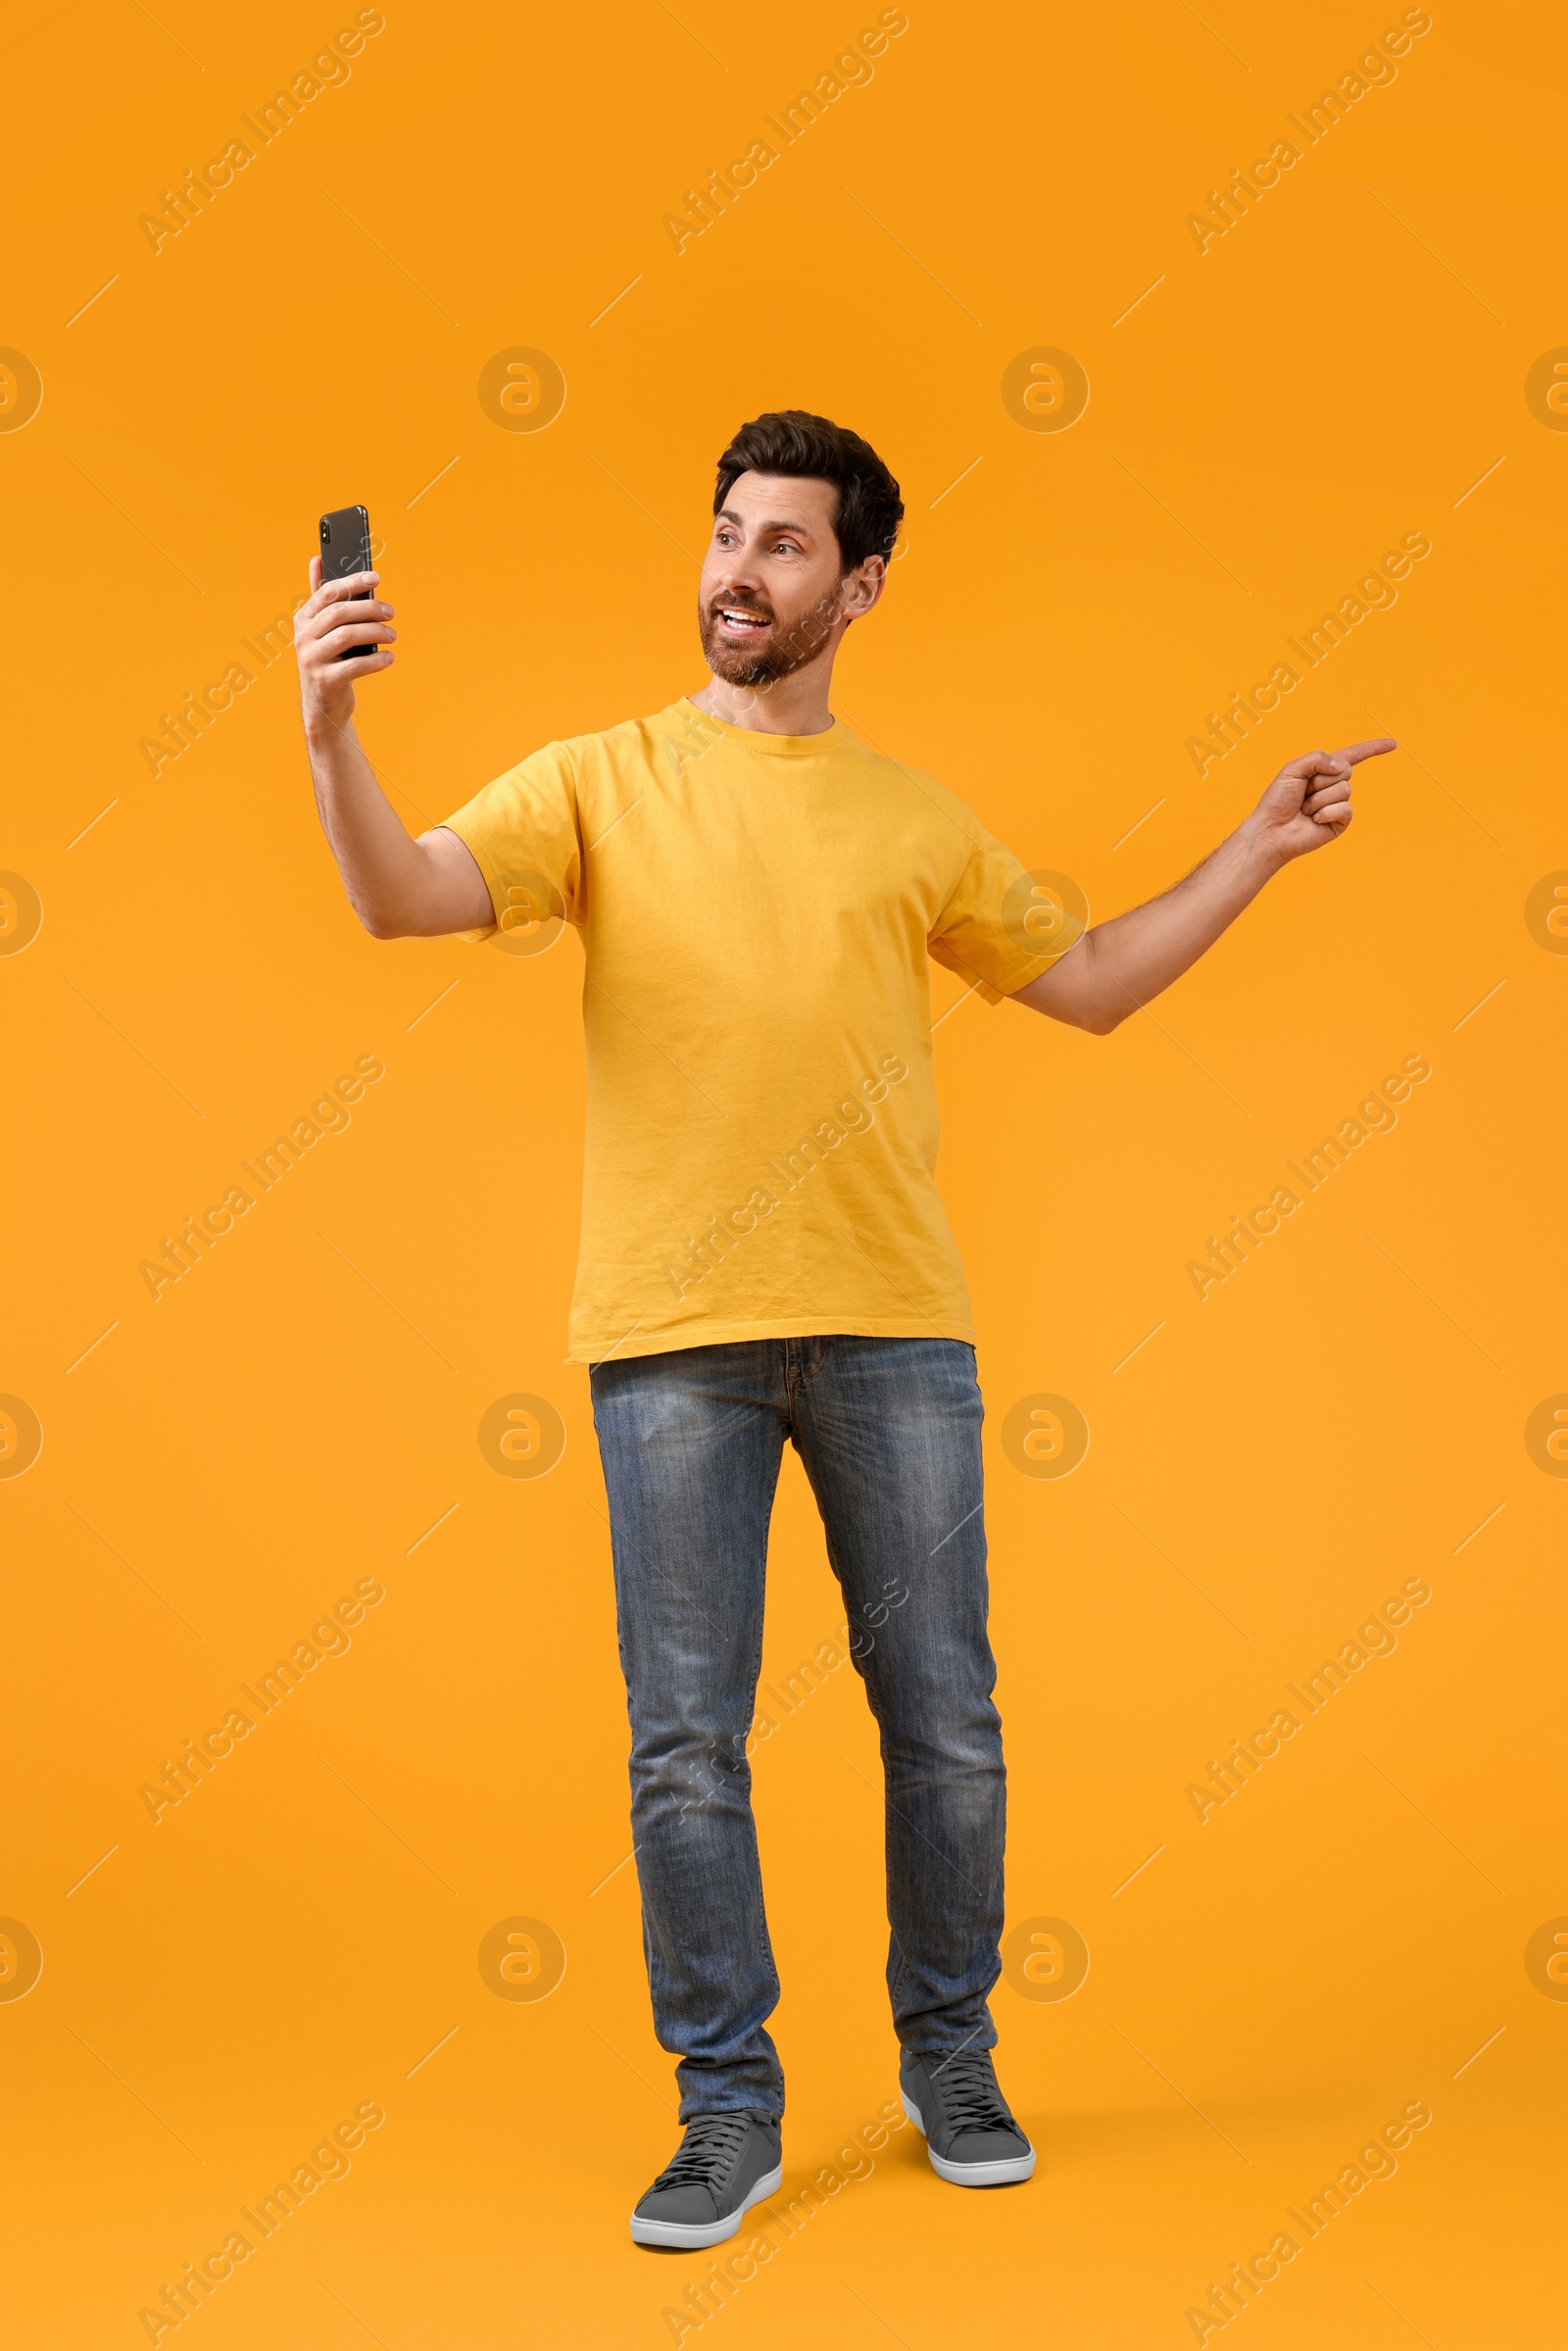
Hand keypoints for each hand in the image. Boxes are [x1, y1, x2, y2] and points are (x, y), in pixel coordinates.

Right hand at [295, 555, 395, 736]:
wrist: (323, 705)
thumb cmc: (328, 660)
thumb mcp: (322, 629)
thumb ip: (322, 597)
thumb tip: (317, 558)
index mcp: (303, 619)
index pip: (328, 593)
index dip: (352, 582)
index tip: (375, 577)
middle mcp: (303, 637)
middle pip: (339, 613)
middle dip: (369, 608)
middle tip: (391, 612)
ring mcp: (311, 659)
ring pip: (347, 636)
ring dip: (375, 632)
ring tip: (392, 634)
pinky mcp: (325, 681)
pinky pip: (356, 666)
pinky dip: (377, 660)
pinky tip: (390, 657)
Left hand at [1248, 736, 1394, 863]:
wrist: (1271, 830)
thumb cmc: (1277, 801)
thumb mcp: (1292, 769)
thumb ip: (1317, 758)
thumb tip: (1343, 766)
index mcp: (1323, 770)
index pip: (1353, 756)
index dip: (1373, 749)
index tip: (1392, 744)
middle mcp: (1333, 786)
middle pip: (1346, 770)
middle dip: (1321, 780)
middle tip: (1303, 793)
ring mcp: (1338, 804)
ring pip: (1344, 790)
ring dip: (1319, 799)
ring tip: (1305, 809)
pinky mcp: (1340, 822)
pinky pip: (1345, 809)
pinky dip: (1326, 812)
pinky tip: (1314, 820)